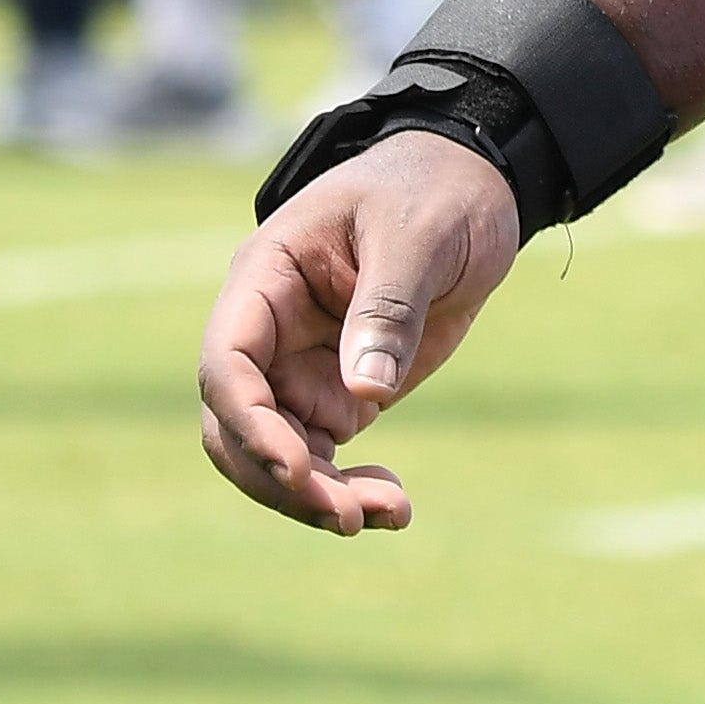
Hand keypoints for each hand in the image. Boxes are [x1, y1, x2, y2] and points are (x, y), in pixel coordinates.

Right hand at [198, 130, 523, 533]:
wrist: (477, 188)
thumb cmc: (437, 190)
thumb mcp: (418, 233)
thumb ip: (388, 306)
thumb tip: (365, 394)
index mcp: (267, 277)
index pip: (226, 362)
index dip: (249, 422)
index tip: (296, 468)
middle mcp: (270, 331)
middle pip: (238, 426)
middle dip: (281, 480)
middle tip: (349, 516)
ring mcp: (300, 367)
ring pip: (277, 456)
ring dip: (318, 498)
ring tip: (391, 513)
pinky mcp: (339, 394)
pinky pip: (322, 460)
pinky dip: (348, 490)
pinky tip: (393, 507)